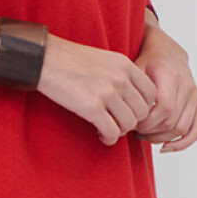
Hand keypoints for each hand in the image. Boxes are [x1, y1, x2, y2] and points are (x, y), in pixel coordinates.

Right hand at [36, 34, 158, 145]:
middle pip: (143, 112)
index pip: (152, 93)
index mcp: (126, 65)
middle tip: (117, 122)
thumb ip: (123, 75)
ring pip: (129, 124)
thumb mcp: (105, 60)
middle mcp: (121, 78)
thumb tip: (133, 100)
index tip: (128, 111)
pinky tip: (100, 133)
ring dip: (120, 131)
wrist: (45, 60)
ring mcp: (107, 92)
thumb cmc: (71, 61)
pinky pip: (112, 132)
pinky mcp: (92, 107)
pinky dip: (108, 137)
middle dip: (131, 121)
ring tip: (107, 128)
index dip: (142, 107)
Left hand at [131, 23, 196, 151]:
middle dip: (151, 131)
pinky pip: (196, 129)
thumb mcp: (133, 70)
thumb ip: (131, 92)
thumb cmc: (146, 62)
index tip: (132, 123)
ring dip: (162, 137)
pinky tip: (166, 147)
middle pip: (171, 121)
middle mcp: (187, 86)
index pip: (164, 108)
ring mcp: (195, 96)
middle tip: (136, 131)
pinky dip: (183, 143)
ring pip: (182, 128)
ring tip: (145, 136)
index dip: (147, 122)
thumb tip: (126, 119)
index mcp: (171, 76)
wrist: (166, 51)